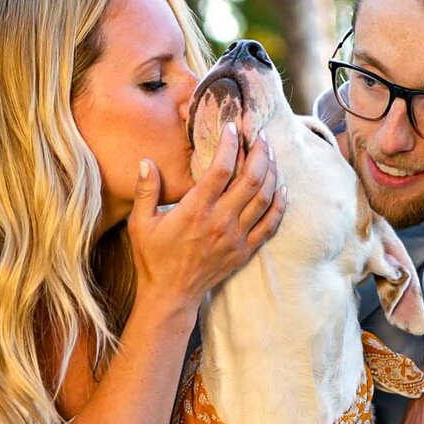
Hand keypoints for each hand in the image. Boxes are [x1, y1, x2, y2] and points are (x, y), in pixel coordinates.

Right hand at [124, 122, 284, 311]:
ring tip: (271, 153)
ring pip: (264, 198)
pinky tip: (282, 189)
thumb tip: (147, 162)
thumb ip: (146, 191)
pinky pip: (270, 225)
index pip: (220, 169)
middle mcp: (220, 221)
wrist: (170, 296)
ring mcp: (236, 237)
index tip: (233, 127)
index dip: (230, 145)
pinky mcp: (244, 251)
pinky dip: (279, 205)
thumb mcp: (140, 224)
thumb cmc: (153, 259)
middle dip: (260, 152)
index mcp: (195, 210)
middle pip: (251, 179)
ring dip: (271, 172)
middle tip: (261, 133)